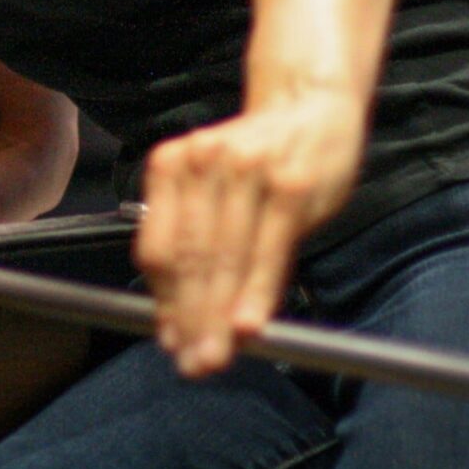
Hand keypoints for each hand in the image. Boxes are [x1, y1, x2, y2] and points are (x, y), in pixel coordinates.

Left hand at [133, 93, 365, 377]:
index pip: (160, 248)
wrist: (309, 105)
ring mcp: (247, 172)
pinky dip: (256, 293)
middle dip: (190, 319)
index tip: (169, 340)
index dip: (163, 301)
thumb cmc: (259, 155)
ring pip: (225, 259)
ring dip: (218, 317)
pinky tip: (248, 324)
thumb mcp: (213, 185)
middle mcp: (202, 164)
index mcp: (171, 165)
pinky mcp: (290, 186)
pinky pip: (268, 252)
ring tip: (216, 356)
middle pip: (190, 258)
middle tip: (193, 364)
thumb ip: (193, 236)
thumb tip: (176, 309)